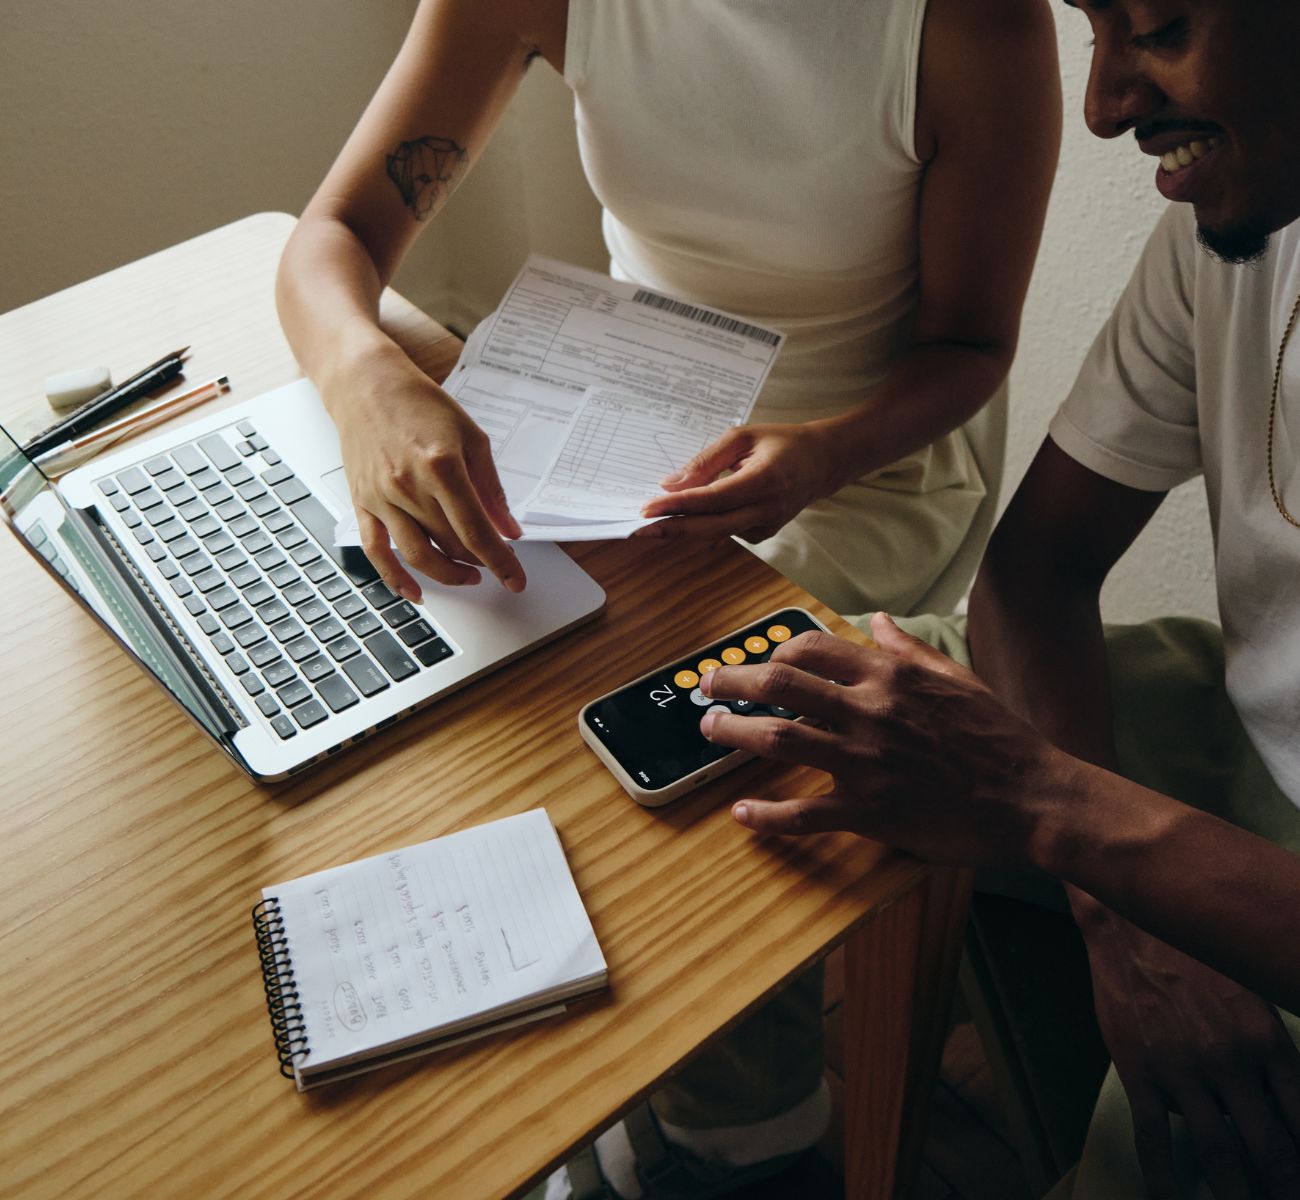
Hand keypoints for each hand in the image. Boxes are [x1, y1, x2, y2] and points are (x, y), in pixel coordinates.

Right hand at [323, 346, 524, 600]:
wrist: (366, 384)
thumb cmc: (419, 404)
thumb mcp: (471, 436)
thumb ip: (491, 488)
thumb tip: (508, 529)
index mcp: (442, 466)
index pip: (476, 530)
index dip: (500, 562)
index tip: (516, 580)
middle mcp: (409, 486)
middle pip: (451, 544)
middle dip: (479, 562)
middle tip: (496, 565)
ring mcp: (382, 497)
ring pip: (418, 554)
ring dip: (447, 574)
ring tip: (468, 576)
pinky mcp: (362, 503)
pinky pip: (376, 551)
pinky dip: (394, 577)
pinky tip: (415, 592)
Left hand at [636, 421, 844, 542]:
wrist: (823, 463)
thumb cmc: (782, 443)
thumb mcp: (742, 436)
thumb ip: (706, 461)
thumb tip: (671, 484)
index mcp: (765, 481)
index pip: (712, 500)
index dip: (678, 506)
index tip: (647, 509)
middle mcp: (766, 510)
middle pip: (711, 528)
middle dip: (671, 529)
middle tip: (637, 528)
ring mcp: (766, 527)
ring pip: (715, 533)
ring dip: (683, 527)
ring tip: (652, 521)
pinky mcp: (761, 535)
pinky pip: (724, 531)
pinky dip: (702, 525)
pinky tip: (684, 516)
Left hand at [698, 612, 1060, 865]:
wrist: (1030, 796)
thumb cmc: (996, 736)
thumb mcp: (955, 677)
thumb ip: (907, 649)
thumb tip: (876, 622)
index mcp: (888, 676)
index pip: (811, 649)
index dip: (774, 651)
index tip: (758, 660)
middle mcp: (868, 711)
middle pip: (780, 685)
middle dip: (733, 681)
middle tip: (707, 685)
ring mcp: (864, 761)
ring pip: (779, 738)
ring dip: (734, 732)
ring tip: (709, 730)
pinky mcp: (868, 810)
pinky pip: (804, 812)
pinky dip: (768, 814)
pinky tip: (743, 813)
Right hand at [1080, 911, 1299, 1198]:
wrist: (1131, 923)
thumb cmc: (1194, 957)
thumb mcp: (1249, 998)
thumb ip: (1266, 1055)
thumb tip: (1278, 1108)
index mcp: (1267, 1043)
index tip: (1299, 1181)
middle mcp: (1231, 1062)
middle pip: (1271, 1151)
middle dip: (1281, 1186)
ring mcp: (1183, 1070)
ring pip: (1219, 1154)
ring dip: (1235, 1193)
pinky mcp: (1139, 1070)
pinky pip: (1154, 1137)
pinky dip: (1165, 1176)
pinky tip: (1170, 1195)